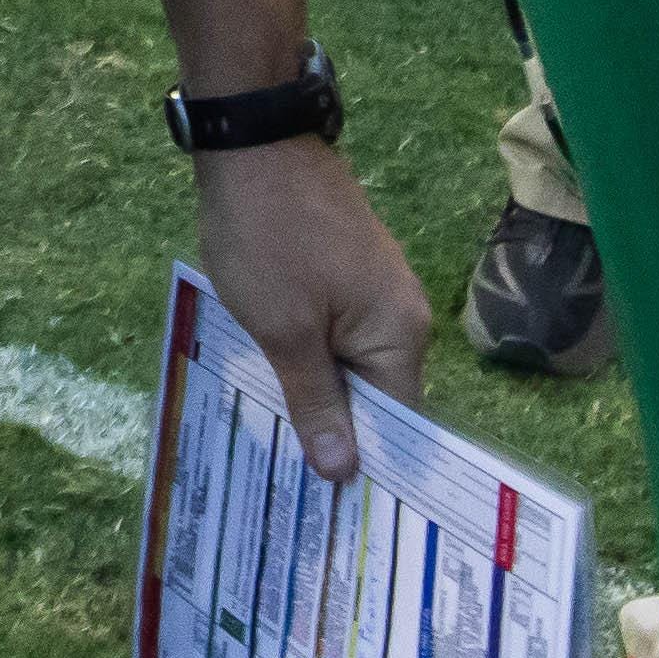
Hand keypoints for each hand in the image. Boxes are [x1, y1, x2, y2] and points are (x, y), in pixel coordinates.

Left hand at [194, 132, 434, 480]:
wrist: (255, 145)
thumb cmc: (270, 240)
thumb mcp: (284, 332)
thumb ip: (316, 402)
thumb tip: (345, 471)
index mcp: (400, 332)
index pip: (399, 423)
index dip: (367, 466)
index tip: (331, 512)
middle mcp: (403, 314)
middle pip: (378, 398)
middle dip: (338, 437)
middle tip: (292, 492)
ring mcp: (377, 290)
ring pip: (353, 367)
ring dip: (319, 399)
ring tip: (277, 449)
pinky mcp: (348, 273)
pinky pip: (337, 337)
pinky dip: (310, 362)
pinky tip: (274, 384)